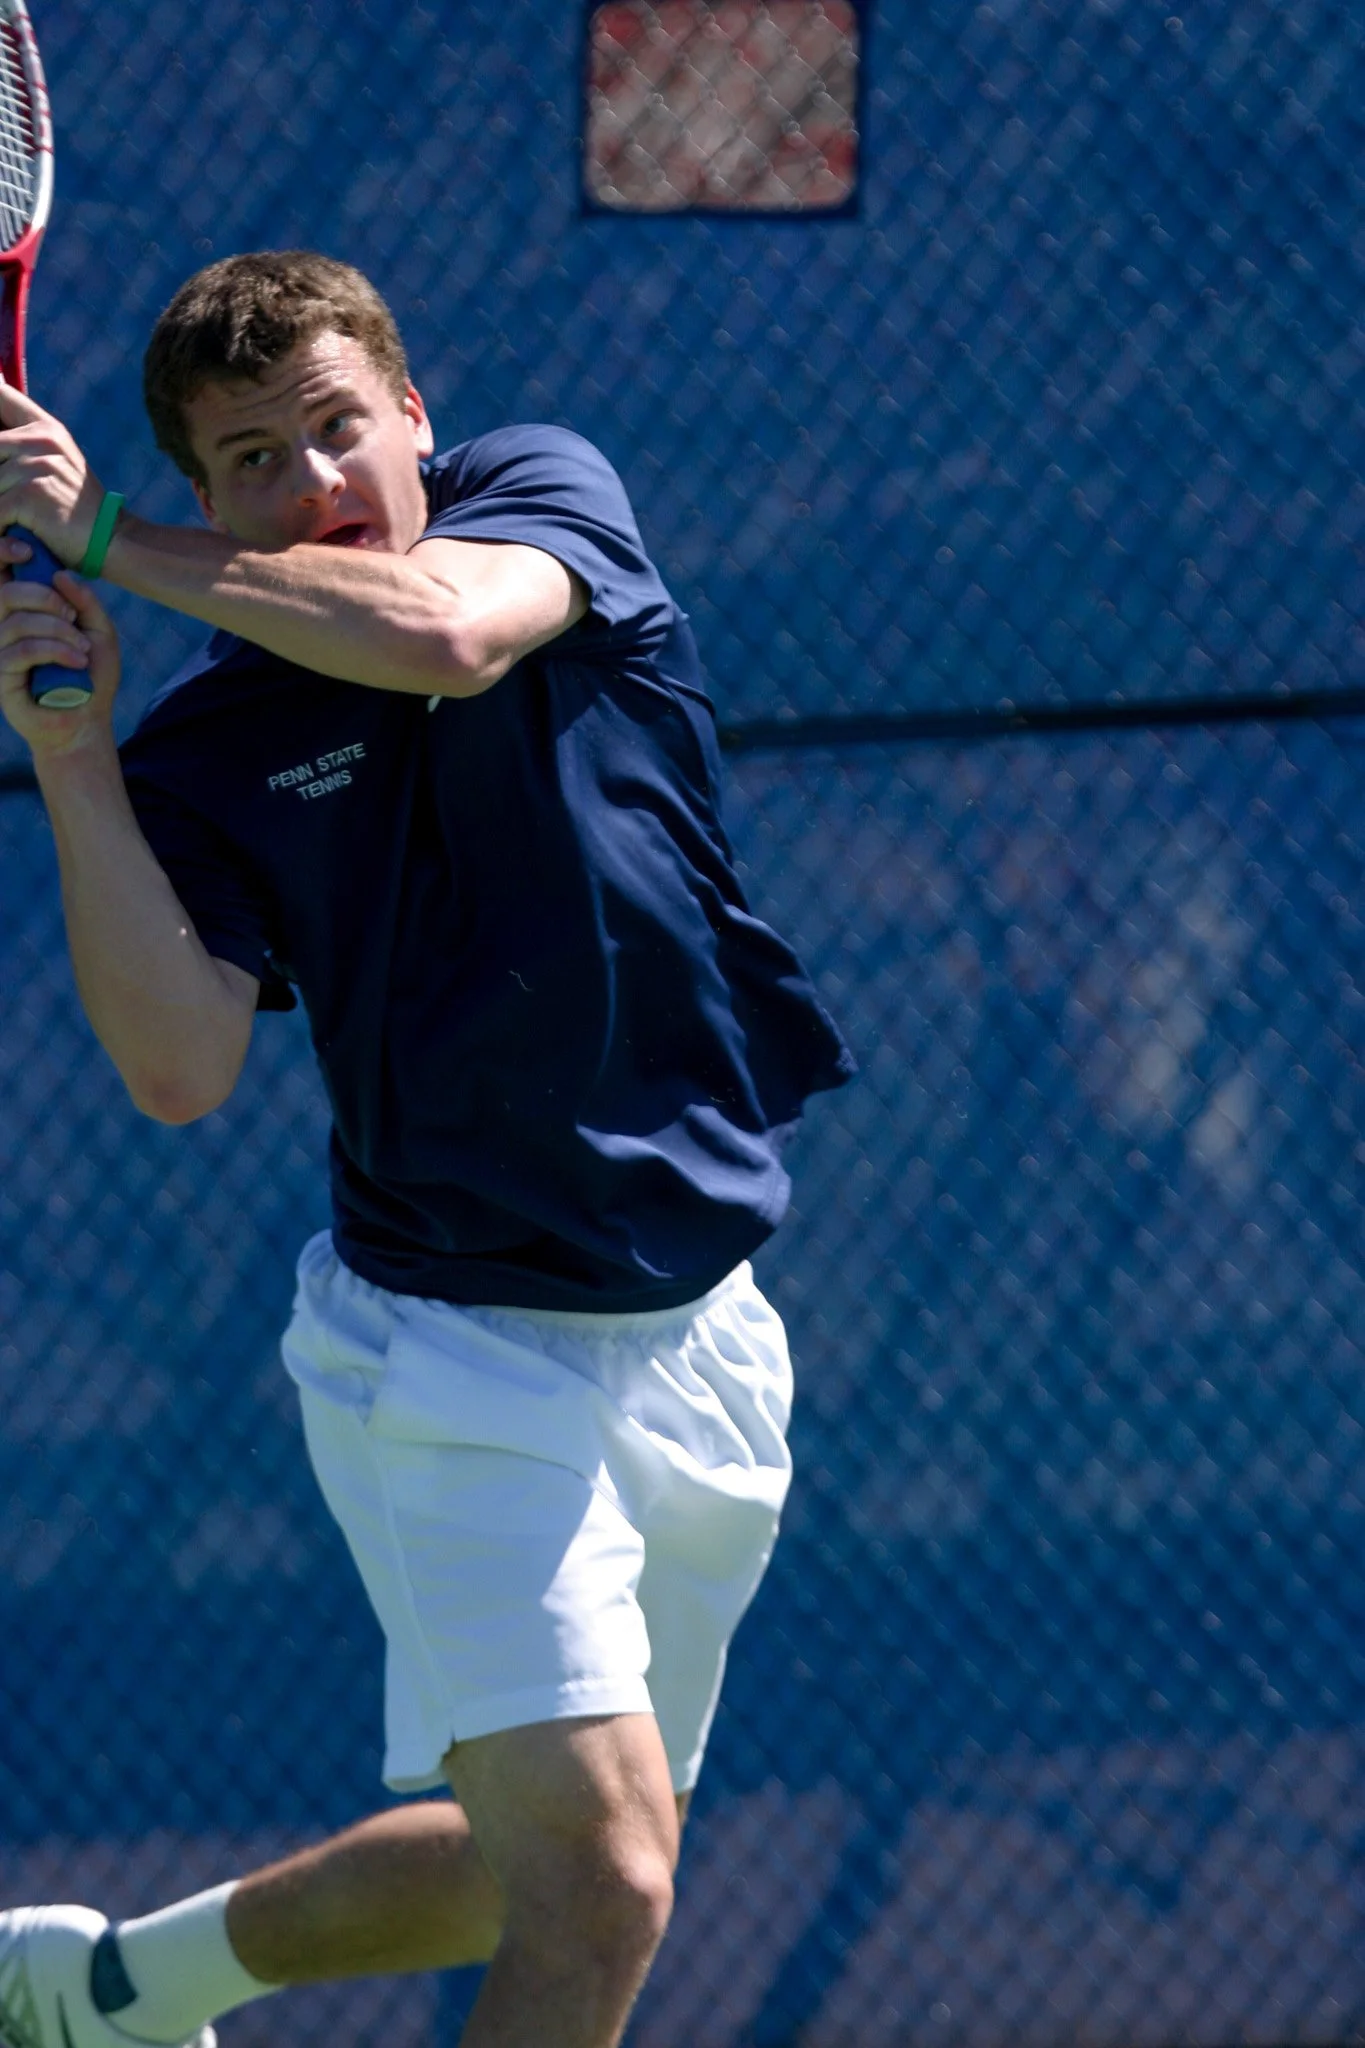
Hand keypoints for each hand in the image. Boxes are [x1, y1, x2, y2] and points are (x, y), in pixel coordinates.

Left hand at [0, 380, 104, 564]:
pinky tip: (13, 535)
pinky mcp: (28, 494)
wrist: (111, 539)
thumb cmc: (78, 508)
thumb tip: (0, 441)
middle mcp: (39, 439)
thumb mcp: (58, 462)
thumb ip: (28, 444)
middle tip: (10, 497)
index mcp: (45, 428)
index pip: (1, 395)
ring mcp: (33, 465)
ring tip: (14, 518)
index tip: (2, 446)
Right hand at [0, 561, 119, 758]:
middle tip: (72, 616)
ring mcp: (1, 651)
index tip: (28, 550)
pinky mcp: (2, 676)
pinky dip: (54, 651)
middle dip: (43, 597)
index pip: (2, 576)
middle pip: (5, 592)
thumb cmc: (92, 676)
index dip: (3, 554)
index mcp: (24, 611)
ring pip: (16, 622)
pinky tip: (77, 662)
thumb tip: (61, 575)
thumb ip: (85, 601)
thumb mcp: (99, 633)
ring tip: (83, 650)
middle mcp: (6, 627)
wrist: (88, 721)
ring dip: (57, 630)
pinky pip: (21, 651)